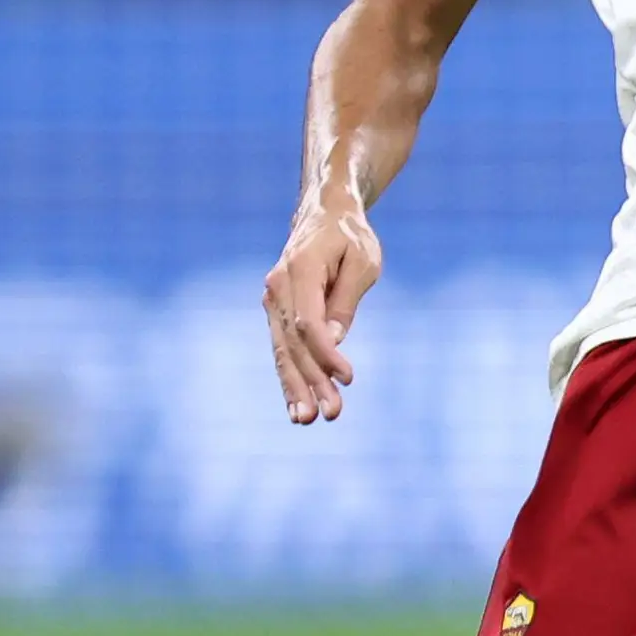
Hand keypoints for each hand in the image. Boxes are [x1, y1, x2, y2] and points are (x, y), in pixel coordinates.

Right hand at [265, 196, 383, 423]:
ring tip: (307, 420)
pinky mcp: (277, 313)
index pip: (308, 321)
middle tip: (331, 414)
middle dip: (312, 380)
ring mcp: (273, 300)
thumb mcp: (362, 261)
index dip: (326, 353)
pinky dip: (289, 377)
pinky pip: (281, 349)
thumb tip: (334, 339)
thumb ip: (346, 299)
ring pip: (283, 350)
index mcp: (300, 269)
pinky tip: (295, 406)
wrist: (325, 216)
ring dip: (296, 387)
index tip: (348, 378)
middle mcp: (278, 287)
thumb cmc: (350, 238)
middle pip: (293, 342)